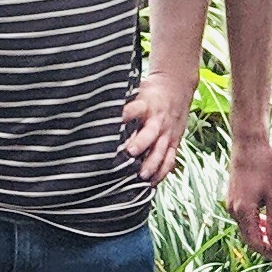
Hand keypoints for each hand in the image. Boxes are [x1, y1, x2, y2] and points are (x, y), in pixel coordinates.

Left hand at [119, 67, 191, 185]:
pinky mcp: (174, 142)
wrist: (176, 89)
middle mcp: (157, 120)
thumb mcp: (136, 90)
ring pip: (161, 150)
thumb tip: (94, 110)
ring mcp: (167, 133)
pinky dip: (162, 171)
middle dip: (141, 143)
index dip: (125, 115)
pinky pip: (170, 159)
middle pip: (150, 133)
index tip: (112, 122)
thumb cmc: (149, 92)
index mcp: (146, 105)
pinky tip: (152, 182)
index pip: (134, 109)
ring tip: (142, 175)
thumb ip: (121, 102)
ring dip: (152, 163)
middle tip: (129, 153)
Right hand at [229, 132, 271, 258]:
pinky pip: (244, 216)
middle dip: (266, 245)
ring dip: (261, 233)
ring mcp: (230, 203)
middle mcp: (233, 210)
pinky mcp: (232, 197)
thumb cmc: (265, 167)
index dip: (268, 252)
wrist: (248, 145)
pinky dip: (255, 222)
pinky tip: (268, 220)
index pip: (255, 243)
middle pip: (249, 237)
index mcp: (243, 212)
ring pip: (246, 227)